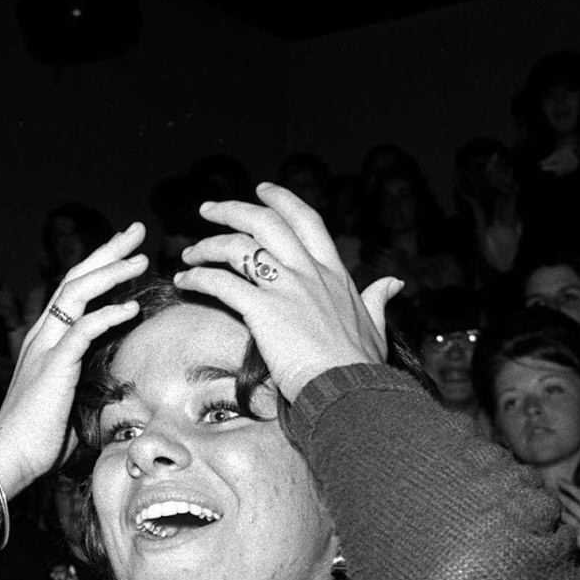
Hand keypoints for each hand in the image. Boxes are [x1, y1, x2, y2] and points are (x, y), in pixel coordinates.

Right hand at [0, 224, 146, 497]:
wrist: (10, 458)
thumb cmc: (39, 441)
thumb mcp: (69, 405)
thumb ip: (87, 388)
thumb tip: (111, 391)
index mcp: (45, 342)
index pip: (73, 292)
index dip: (100, 268)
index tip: (127, 252)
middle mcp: (42, 336)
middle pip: (76, 279)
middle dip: (108, 252)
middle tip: (136, 231)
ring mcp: (45, 348)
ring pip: (78, 294)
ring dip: (112, 273)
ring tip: (141, 259)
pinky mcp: (54, 366)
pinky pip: (83, 330)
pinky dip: (108, 315)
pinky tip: (131, 308)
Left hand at [172, 183, 402, 400]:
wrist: (348, 388)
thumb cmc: (360, 366)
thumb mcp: (376, 325)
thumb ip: (378, 299)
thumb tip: (394, 283)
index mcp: (334, 272)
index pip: (306, 220)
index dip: (281, 200)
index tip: (262, 190)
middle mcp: (309, 272)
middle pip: (265, 222)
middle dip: (232, 210)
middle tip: (208, 210)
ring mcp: (286, 288)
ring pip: (238, 247)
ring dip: (207, 245)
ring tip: (189, 253)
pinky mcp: (264, 310)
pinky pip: (222, 283)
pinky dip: (199, 278)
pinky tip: (185, 281)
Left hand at [557, 484, 579, 576]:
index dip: (569, 486)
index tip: (559, 480)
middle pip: (572, 503)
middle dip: (559, 495)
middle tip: (548, 489)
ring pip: (566, 516)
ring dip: (558, 510)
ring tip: (551, 505)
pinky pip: (566, 530)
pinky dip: (560, 524)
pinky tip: (554, 522)